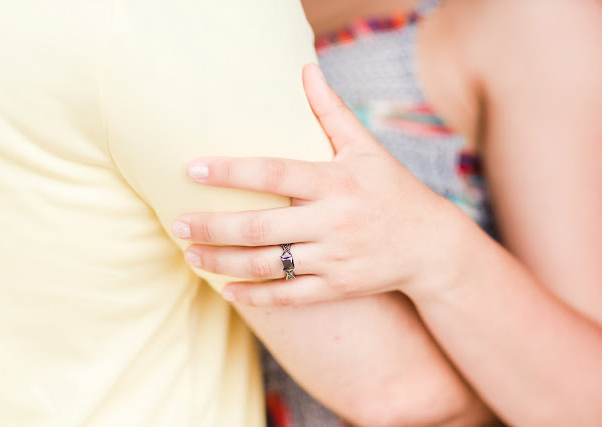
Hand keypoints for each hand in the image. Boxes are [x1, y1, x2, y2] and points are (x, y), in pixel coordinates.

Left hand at [172, 64, 460, 305]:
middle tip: (176, 223)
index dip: (231, 172)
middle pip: (261, 227)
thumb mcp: (366, 148)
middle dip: (213, 227)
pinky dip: (255, 295)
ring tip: (190, 254)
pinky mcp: (337, 287)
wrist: (430, 245)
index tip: (191, 169)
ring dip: (223, 262)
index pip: (274, 173)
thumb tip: (306, 69)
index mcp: (336, 181)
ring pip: (268, 265)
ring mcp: (335, 258)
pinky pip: (289, 295)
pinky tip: (227, 289)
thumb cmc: (392, 190)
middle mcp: (333, 221)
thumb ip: (331, 112)